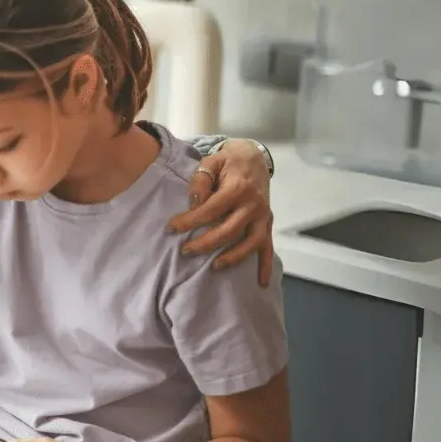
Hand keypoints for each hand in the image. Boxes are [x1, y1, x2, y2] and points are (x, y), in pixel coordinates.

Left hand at [169, 140, 275, 285]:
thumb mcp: (211, 161)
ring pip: (251, 243)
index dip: (190, 221)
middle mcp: (253, 205)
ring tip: (213, 267)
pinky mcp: (268, 224)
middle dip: (206, 243)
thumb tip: (195, 204)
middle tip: (185, 251)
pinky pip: (269, 247)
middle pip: (230, 230)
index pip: (211, 210)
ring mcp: (263, 216)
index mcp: (237, 188)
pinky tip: (261, 283)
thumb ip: (201, 181)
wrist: (255, 158)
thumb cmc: (228, 162)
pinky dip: (266, 266)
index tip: (171, 228)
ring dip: (233, 258)